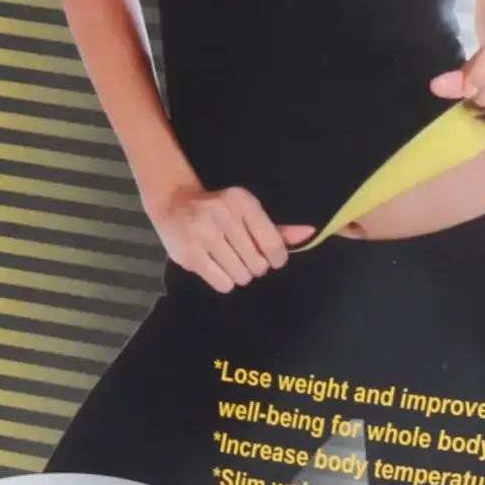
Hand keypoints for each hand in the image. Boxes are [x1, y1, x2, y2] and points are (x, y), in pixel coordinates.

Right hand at [149, 184, 314, 293]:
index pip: (273, 244)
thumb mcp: (248, 213)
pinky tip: (216, 268)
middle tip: (243, 258)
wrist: (174, 204)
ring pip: (240, 275)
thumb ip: (278, 228)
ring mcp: (204, 233)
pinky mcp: (189, 252)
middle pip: (257, 263)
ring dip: (239, 275)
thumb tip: (310, 234)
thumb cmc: (219, 211)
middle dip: (255, 267)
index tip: (271, 260)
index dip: (277, 259)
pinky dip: (224, 281)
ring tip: (228, 262)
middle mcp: (223, 214)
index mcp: (243, 202)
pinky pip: (222, 283)